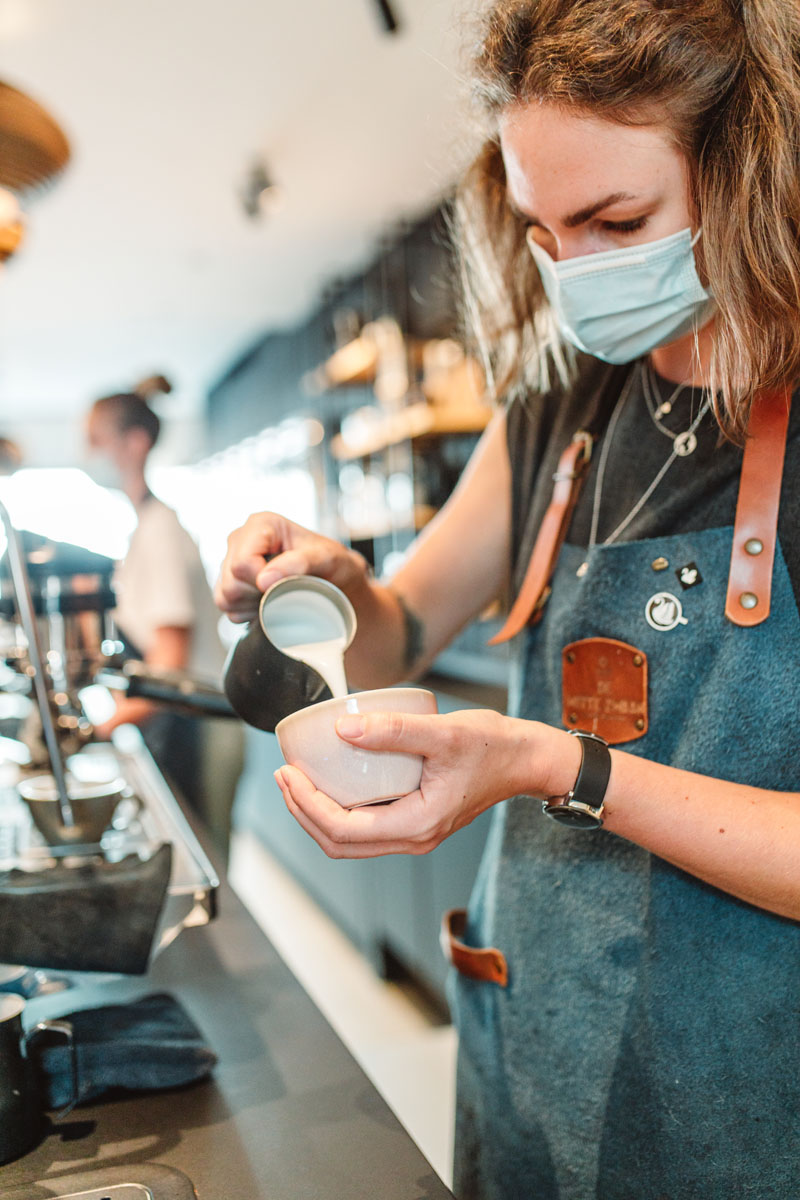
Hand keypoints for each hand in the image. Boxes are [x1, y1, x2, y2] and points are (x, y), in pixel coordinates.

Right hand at [214, 511, 367, 622]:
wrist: (334, 580)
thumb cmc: (331, 563)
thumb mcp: (326, 558)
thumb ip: (298, 563)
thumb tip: (263, 579)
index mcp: (261, 524)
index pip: (242, 563)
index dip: (261, 582)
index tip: (284, 585)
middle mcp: (241, 539)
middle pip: (231, 582)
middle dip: (258, 594)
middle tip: (285, 589)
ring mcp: (231, 560)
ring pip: (225, 597)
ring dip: (252, 604)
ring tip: (277, 595)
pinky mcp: (228, 580)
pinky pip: (226, 607)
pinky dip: (247, 611)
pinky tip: (266, 602)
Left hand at [273, 708, 574, 857]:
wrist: (526, 758)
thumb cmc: (493, 746)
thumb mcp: (443, 731)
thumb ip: (393, 731)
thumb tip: (342, 729)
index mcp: (417, 824)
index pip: (343, 829)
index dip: (306, 804)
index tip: (288, 773)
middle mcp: (414, 838)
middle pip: (339, 843)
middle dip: (303, 812)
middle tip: (283, 776)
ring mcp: (415, 833)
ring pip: (350, 840)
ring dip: (317, 814)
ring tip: (297, 780)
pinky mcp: (416, 821)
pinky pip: (366, 827)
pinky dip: (339, 810)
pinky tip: (330, 781)